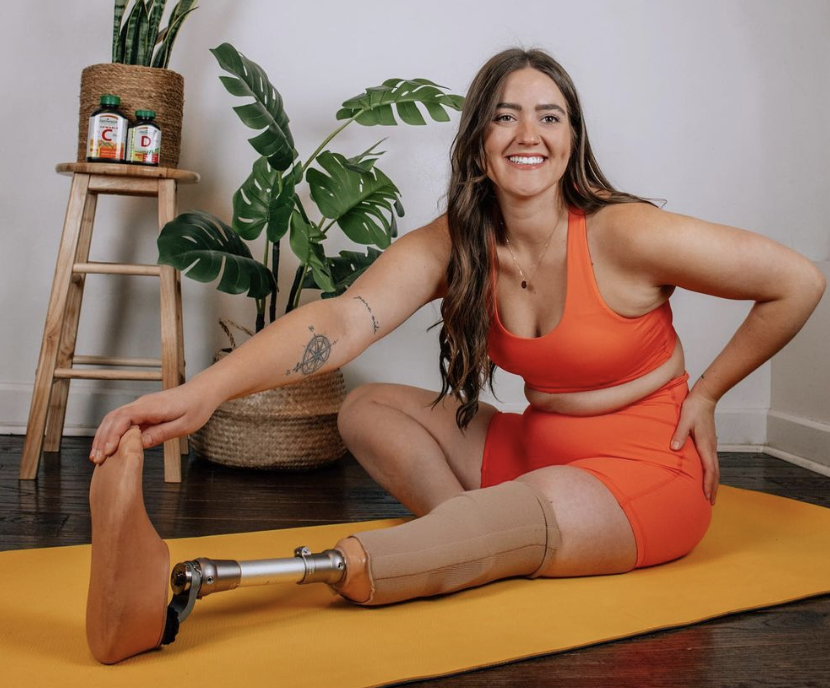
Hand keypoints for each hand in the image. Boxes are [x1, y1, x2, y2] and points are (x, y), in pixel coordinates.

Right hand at [90, 381, 217, 464]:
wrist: (202, 393)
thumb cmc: (196, 407)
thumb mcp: (184, 426)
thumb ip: (160, 434)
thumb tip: (138, 444)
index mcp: (152, 406)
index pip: (124, 417)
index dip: (113, 434)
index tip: (108, 450)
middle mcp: (142, 404)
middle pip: (113, 418)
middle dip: (102, 439)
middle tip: (96, 459)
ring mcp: (140, 406)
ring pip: (114, 419)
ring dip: (104, 436)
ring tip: (97, 456)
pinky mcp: (142, 411)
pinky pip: (122, 421)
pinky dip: (112, 433)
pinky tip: (109, 447)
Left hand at [670, 385, 718, 505]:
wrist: (704, 397)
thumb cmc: (693, 408)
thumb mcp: (683, 421)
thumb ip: (679, 435)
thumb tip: (674, 449)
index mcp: (705, 445)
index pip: (710, 470)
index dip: (708, 485)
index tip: (708, 498)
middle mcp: (711, 447)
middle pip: (715, 473)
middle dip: (713, 488)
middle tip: (711, 502)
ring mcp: (711, 445)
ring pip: (715, 468)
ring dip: (713, 481)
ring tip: (710, 493)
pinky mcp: (709, 442)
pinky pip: (712, 461)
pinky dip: (711, 472)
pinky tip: (707, 475)